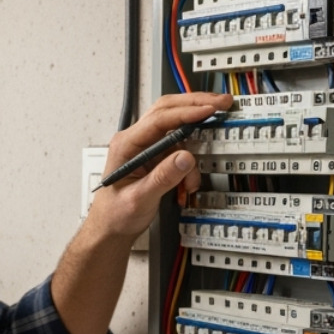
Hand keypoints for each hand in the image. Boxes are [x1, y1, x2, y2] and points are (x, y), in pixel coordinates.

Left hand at [86, 92, 234, 242]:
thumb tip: (185, 157)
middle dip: (197, 107)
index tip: (208, 110)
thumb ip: (162, 177)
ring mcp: (148, 148)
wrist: (112, 229)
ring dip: (193, 158)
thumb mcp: (139, 199)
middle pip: (170, 111)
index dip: (186, 112)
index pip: (159, 119)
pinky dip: (189, 170)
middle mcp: (136, 140)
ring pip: (180, 136)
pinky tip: (185, 187)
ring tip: (190, 184)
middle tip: (221, 104)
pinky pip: (181, 154)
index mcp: (126, 144)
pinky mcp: (157, 158)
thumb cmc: (115, 214)